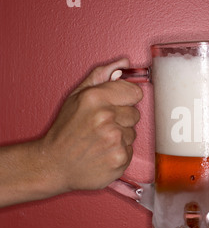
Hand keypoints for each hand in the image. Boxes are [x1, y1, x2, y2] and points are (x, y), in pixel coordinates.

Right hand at [40, 58, 142, 193]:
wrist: (54, 164)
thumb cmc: (65, 130)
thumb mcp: (77, 96)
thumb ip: (101, 76)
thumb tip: (124, 63)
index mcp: (95, 98)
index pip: (135, 92)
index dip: (126, 99)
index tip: (115, 105)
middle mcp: (105, 117)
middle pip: (135, 113)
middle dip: (121, 118)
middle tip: (101, 126)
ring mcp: (114, 139)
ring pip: (133, 132)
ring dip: (121, 136)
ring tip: (100, 140)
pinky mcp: (120, 158)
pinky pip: (131, 149)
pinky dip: (120, 151)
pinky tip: (103, 152)